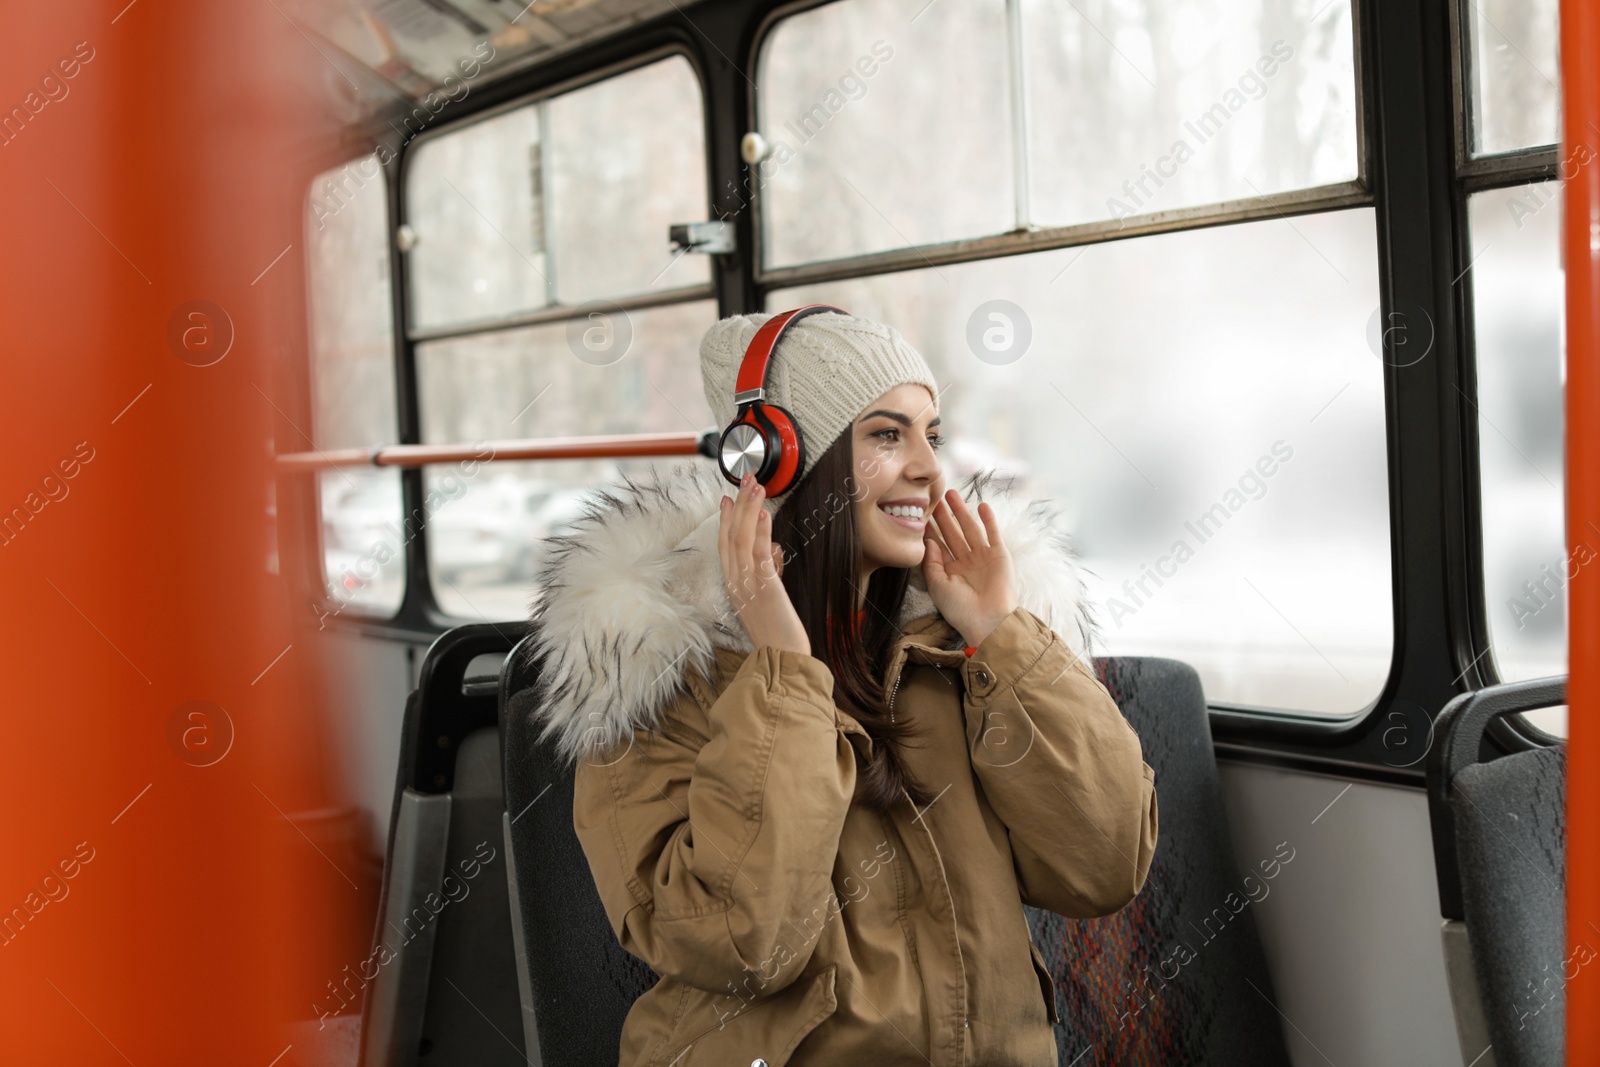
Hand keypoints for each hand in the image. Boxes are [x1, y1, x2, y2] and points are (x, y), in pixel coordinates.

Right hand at [719, 473, 810, 656]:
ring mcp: (748, 585)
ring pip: (742, 540)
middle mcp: (736, 582)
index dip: (726, 520)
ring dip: (749, 510)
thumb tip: (773, 553)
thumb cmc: (778, 634)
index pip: (725, 545)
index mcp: (733, 585)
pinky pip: (759, 555)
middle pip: (732, 536)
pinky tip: (764, 514)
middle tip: (746, 479)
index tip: (728, 498)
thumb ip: (766, 575)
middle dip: (738, 505)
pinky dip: (760, 532)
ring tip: (756, 487)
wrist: (782, 659)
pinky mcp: (766, 588)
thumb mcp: (767, 599)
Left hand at [922, 488, 1017, 647]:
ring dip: (962, 512)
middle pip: (952, 533)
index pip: (938, 544)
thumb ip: (931, 562)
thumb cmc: (960, 608)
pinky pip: (993, 533)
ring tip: (953, 494)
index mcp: (950, 570)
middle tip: (934, 497)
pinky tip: (982, 505)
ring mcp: (983, 557)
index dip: (930, 529)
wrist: (988, 620)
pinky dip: (989, 520)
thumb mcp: (937, 585)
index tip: (920, 512)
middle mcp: (966, 561)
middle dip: (944, 516)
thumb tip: (928, 540)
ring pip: (970, 529)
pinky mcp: (999, 555)